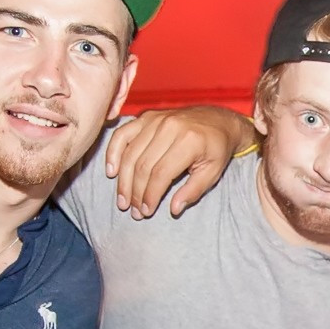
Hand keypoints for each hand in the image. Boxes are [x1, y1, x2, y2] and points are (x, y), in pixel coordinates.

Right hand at [105, 106, 251, 218]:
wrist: (218, 120)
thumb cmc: (216, 149)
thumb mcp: (213, 172)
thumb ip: (193, 191)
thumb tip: (173, 210)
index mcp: (189, 140)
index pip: (161, 173)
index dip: (150, 195)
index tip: (146, 212)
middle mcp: (170, 127)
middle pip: (143, 165)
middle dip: (135, 192)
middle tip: (133, 210)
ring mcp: (156, 119)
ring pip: (130, 153)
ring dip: (123, 180)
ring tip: (122, 200)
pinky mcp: (146, 117)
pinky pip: (122, 134)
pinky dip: (113, 152)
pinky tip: (111, 172)